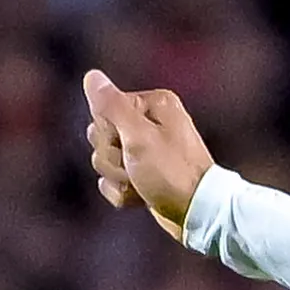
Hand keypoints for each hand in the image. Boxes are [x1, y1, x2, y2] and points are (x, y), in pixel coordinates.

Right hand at [83, 68, 215, 237]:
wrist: (198, 213)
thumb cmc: (172, 172)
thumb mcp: (138, 135)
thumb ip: (111, 105)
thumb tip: (92, 76)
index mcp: (152, 105)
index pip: (102, 111)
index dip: (108, 133)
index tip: (129, 144)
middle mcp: (150, 123)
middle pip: (100, 135)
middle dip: (113, 158)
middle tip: (138, 167)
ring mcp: (147, 150)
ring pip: (105, 160)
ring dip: (119, 177)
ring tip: (143, 183)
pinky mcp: (144, 174)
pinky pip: (114, 181)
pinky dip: (123, 192)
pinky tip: (140, 196)